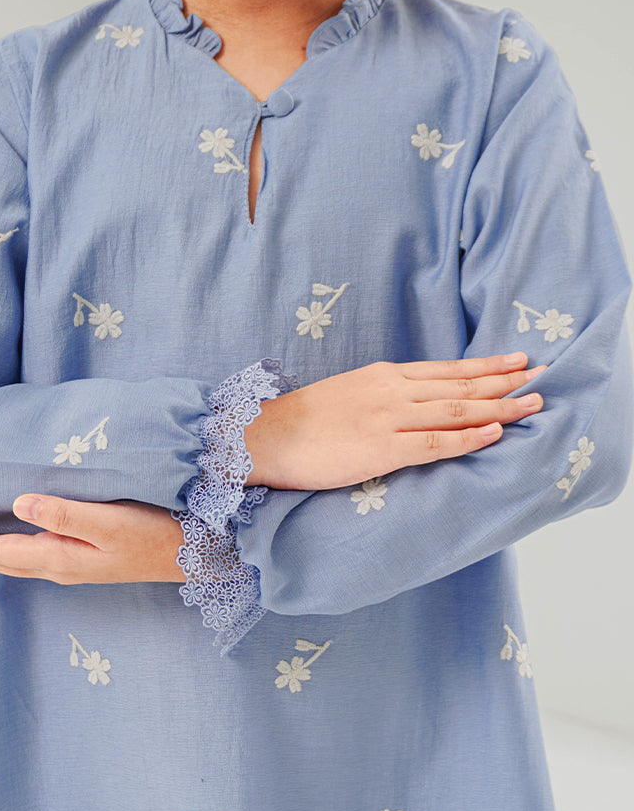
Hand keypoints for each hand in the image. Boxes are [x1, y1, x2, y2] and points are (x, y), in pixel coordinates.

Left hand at [0, 497, 186, 582]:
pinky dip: (0, 544)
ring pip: (8, 559)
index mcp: (59, 559)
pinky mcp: (82, 557)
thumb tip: (19, 504)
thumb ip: (66, 513)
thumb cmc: (159, 533)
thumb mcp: (112, 522)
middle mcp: (59, 567)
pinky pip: (25, 554)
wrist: (199, 553)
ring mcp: (70, 565)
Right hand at [244, 352, 547, 489]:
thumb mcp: (348, 394)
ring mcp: (388, 418)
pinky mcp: (381, 449)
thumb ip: (382, 396)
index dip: (487, 367)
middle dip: (505, 382)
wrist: (265, 435)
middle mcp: (392, 391)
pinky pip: (435, 443)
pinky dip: (468, 437)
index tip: (518, 361)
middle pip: (460, 385)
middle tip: (544, 376)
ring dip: (500, 406)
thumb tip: (413, 405)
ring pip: (456, 410)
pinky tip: (495, 433)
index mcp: (384, 376)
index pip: (447, 370)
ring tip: (534, 403)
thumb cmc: (302, 421)